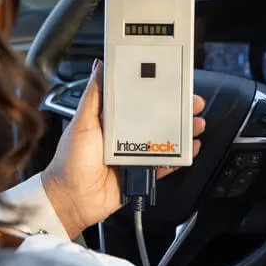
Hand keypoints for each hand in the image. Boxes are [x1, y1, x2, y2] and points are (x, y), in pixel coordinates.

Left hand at [41, 59, 206, 238]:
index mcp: (111, 119)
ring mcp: (134, 154)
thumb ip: (93, 95)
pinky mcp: (141, 173)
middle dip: (177, 110)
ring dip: (183, 131)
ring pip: (165, 139)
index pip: (138, 99)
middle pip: (157, 118)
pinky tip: (190, 149)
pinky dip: (179, 157)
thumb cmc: (70, 161)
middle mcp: (125, 135)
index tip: (173, 82)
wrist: (72, 199)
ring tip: (196, 124)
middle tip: (193, 103)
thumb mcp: (82, 122)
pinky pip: (165, 164)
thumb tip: (98, 65)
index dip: (157, 90)